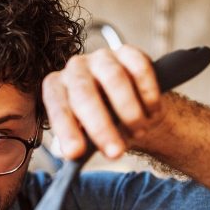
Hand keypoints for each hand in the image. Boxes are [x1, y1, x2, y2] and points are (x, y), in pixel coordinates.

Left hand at [42, 45, 166, 159]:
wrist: (127, 104)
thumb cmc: (100, 121)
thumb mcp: (87, 134)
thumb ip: (81, 143)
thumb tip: (78, 157)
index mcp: (57, 87)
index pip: (56, 106)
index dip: (66, 130)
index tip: (76, 153)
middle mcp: (75, 68)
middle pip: (84, 93)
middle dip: (100, 126)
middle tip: (115, 152)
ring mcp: (102, 57)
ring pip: (114, 78)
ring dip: (128, 110)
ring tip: (139, 131)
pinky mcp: (128, 53)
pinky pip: (139, 68)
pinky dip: (148, 92)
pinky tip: (152, 111)